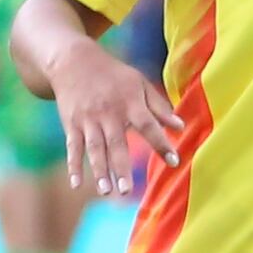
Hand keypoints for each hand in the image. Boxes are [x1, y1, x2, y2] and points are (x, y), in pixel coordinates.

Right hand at [48, 51, 181, 202]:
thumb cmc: (114, 76)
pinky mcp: (71, 124)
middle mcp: (108, 113)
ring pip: (94, 148)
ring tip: (106, 190)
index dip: (161, 143)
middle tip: (126, 190)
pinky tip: (76, 184)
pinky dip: (73, 166)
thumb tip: (181, 127)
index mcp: (129, 102)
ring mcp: (88, 120)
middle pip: (116, 143)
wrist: (74, 61)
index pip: (148, 125)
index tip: (174, 161)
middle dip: (120, 167)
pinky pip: (72, 148)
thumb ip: (159, 107)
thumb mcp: (139, 84)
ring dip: (99, 170)